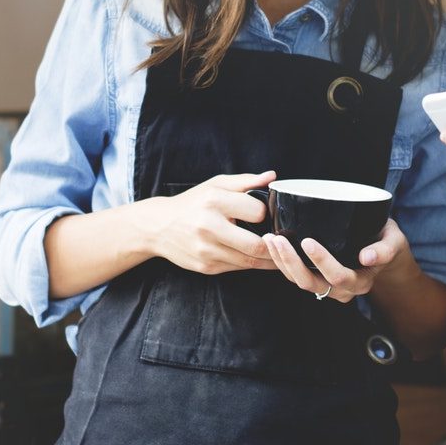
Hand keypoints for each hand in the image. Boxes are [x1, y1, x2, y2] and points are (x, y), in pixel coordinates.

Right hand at [147, 171, 277, 274]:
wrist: (158, 226)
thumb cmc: (192, 202)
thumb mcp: (216, 184)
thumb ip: (246, 181)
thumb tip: (272, 176)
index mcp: (214, 201)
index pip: (256, 211)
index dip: (266, 213)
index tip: (270, 214)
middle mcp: (209, 227)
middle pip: (256, 244)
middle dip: (276, 245)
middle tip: (288, 242)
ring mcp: (206, 250)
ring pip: (249, 261)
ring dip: (269, 259)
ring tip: (282, 253)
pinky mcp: (206, 267)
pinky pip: (237, 268)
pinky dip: (252, 264)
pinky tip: (260, 258)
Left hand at [263, 219, 408, 301]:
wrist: (382, 250)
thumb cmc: (386, 240)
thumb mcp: (393, 241)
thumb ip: (384, 250)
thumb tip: (366, 257)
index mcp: (361, 281)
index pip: (338, 276)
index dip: (322, 261)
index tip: (308, 241)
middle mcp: (342, 290)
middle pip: (311, 283)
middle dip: (292, 262)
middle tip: (279, 239)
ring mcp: (327, 287)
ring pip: (299, 282)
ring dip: (282, 263)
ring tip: (270, 239)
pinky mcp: (316, 279)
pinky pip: (295, 277)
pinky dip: (281, 262)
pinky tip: (273, 244)